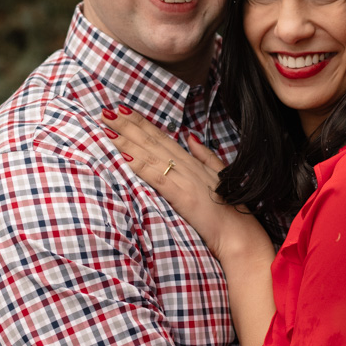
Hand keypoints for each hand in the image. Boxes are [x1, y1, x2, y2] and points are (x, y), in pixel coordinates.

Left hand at [99, 107, 269, 267]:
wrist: (240, 235)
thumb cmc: (229, 212)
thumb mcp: (218, 176)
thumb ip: (204, 155)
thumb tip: (190, 137)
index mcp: (193, 162)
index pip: (162, 137)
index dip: (142, 123)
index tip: (123, 110)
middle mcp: (187, 166)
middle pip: (153, 141)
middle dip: (128, 125)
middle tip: (105, 111)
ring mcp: (185, 179)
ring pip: (150, 154)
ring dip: (126, 140)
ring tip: (106, 127)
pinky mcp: (182, 195)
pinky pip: (155, 177)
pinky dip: (138, 165)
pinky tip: (122, 156)